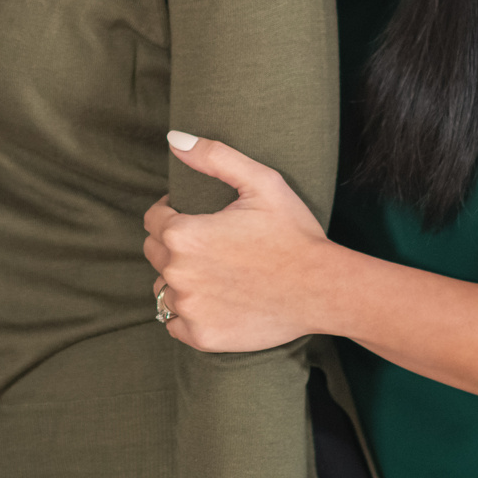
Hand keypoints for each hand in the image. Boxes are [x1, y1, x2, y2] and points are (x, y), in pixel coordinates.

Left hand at [143, 133, 334, 352]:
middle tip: (211, 244)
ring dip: (179, 280)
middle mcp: (178, 274)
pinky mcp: (201, 337)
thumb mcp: (261, 182)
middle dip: (174, 244)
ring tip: (214, 273)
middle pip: (154, 253)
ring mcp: (189, 309)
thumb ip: (214, 156)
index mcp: (184, 235)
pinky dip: (187, 313)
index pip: (153, 220)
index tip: (198, 216)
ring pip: (163, 288)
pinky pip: (174, 323)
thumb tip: (174, 139)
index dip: (173, 213)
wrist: (324, 289)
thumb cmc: (294, 233)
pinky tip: (213, 301)